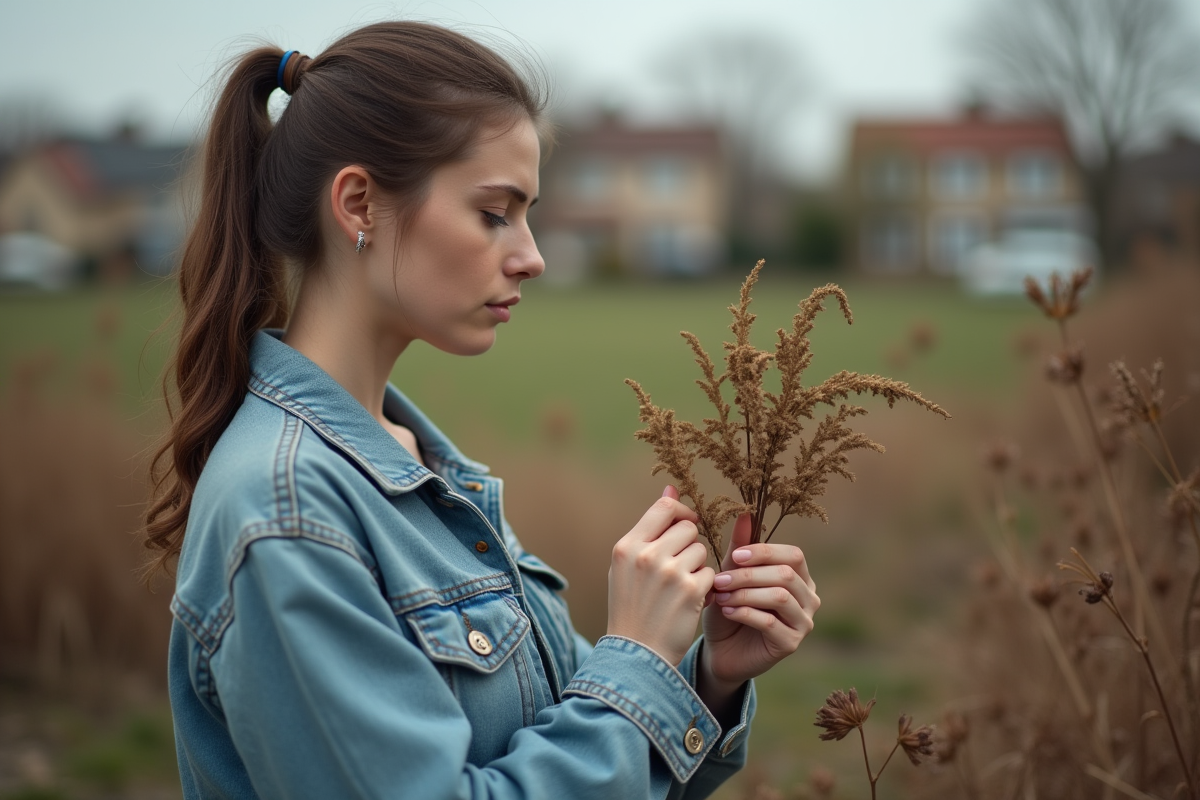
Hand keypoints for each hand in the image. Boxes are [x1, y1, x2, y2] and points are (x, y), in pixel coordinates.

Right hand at [607, 487, 714, 664]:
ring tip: (679, 589)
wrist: (636, 654)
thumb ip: (650, 528)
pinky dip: (705, 587)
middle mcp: (647, 556)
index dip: (682, 512)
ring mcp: (669, 573)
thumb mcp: (629, 565)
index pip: (664, 506)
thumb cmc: (632, 606)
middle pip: (688, 528)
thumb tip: (672, 487)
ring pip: (701, 551)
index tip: (686, 525)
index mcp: (627, 546)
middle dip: (689, 545)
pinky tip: (688, 602)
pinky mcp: (691, 591)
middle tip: (678, 568)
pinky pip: (710, 574)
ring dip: (697, 567)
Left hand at [700, 512, 819, 694]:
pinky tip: (727, 611)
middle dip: (748, 575)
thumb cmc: (728, 607)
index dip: (764, 552)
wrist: (720, 650)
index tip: (735, 556)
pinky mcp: (791, 643)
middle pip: (785, 575)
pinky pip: (771, 622)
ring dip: (745, 593)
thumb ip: (739, 548)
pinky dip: (745, 613)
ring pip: (779, 597)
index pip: (793, 555)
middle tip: (719, 580)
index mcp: (799, 576)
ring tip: (721, 595)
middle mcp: (808, 597)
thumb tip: (745, 513)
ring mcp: (804, 622)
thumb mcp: (730, 575)